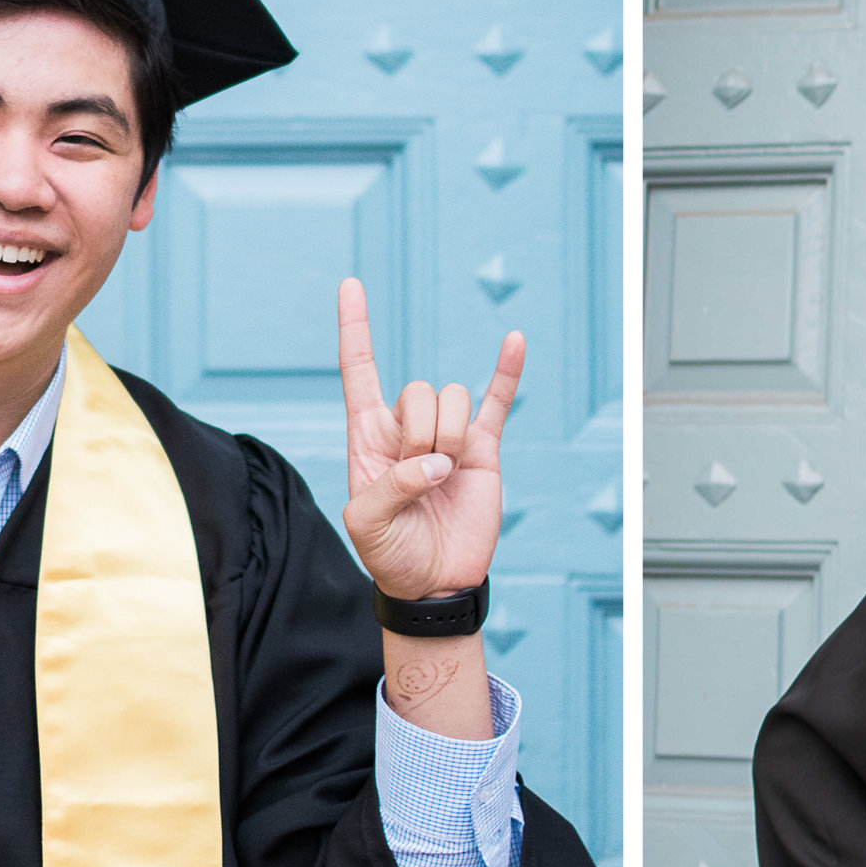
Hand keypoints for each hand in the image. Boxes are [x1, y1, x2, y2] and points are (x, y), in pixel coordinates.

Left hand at [337, 277, 523, 600]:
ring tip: (444, 477)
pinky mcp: (483, 449)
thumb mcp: (367, 523)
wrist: (434, 582)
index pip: (359, 369)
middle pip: (418, 390)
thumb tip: (438, 461)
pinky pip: (498, 401)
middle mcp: (407, 427)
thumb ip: (392, 484)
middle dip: (420, 432)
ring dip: (449, 436)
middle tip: (419, 476)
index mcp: (368, 436)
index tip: (350, 284)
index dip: (354, 328)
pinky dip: (506, 370)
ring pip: (453, 398)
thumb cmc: (390, 554)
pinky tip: (514, 340)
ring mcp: (447, 435)